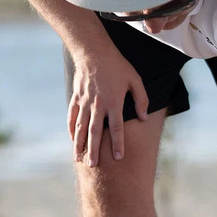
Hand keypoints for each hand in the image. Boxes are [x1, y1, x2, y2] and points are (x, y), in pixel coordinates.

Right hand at [68, 48, 148, 166]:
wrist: (93, 52)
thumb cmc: (118, 66)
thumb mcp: (135, 80)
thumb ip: (141, 100)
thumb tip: (144, 118)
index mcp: (114, 102)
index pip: (116, 128)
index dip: (117, 143)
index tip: (118, 157)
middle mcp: (98, 105)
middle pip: (95, 133)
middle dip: (94, 150)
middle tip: (93, 165)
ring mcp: (85, 102)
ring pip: (81, 127)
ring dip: (79, 144)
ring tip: (79, 158)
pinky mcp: (76, 98)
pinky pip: (72, 116)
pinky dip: (72, 128)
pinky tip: (72, 139)